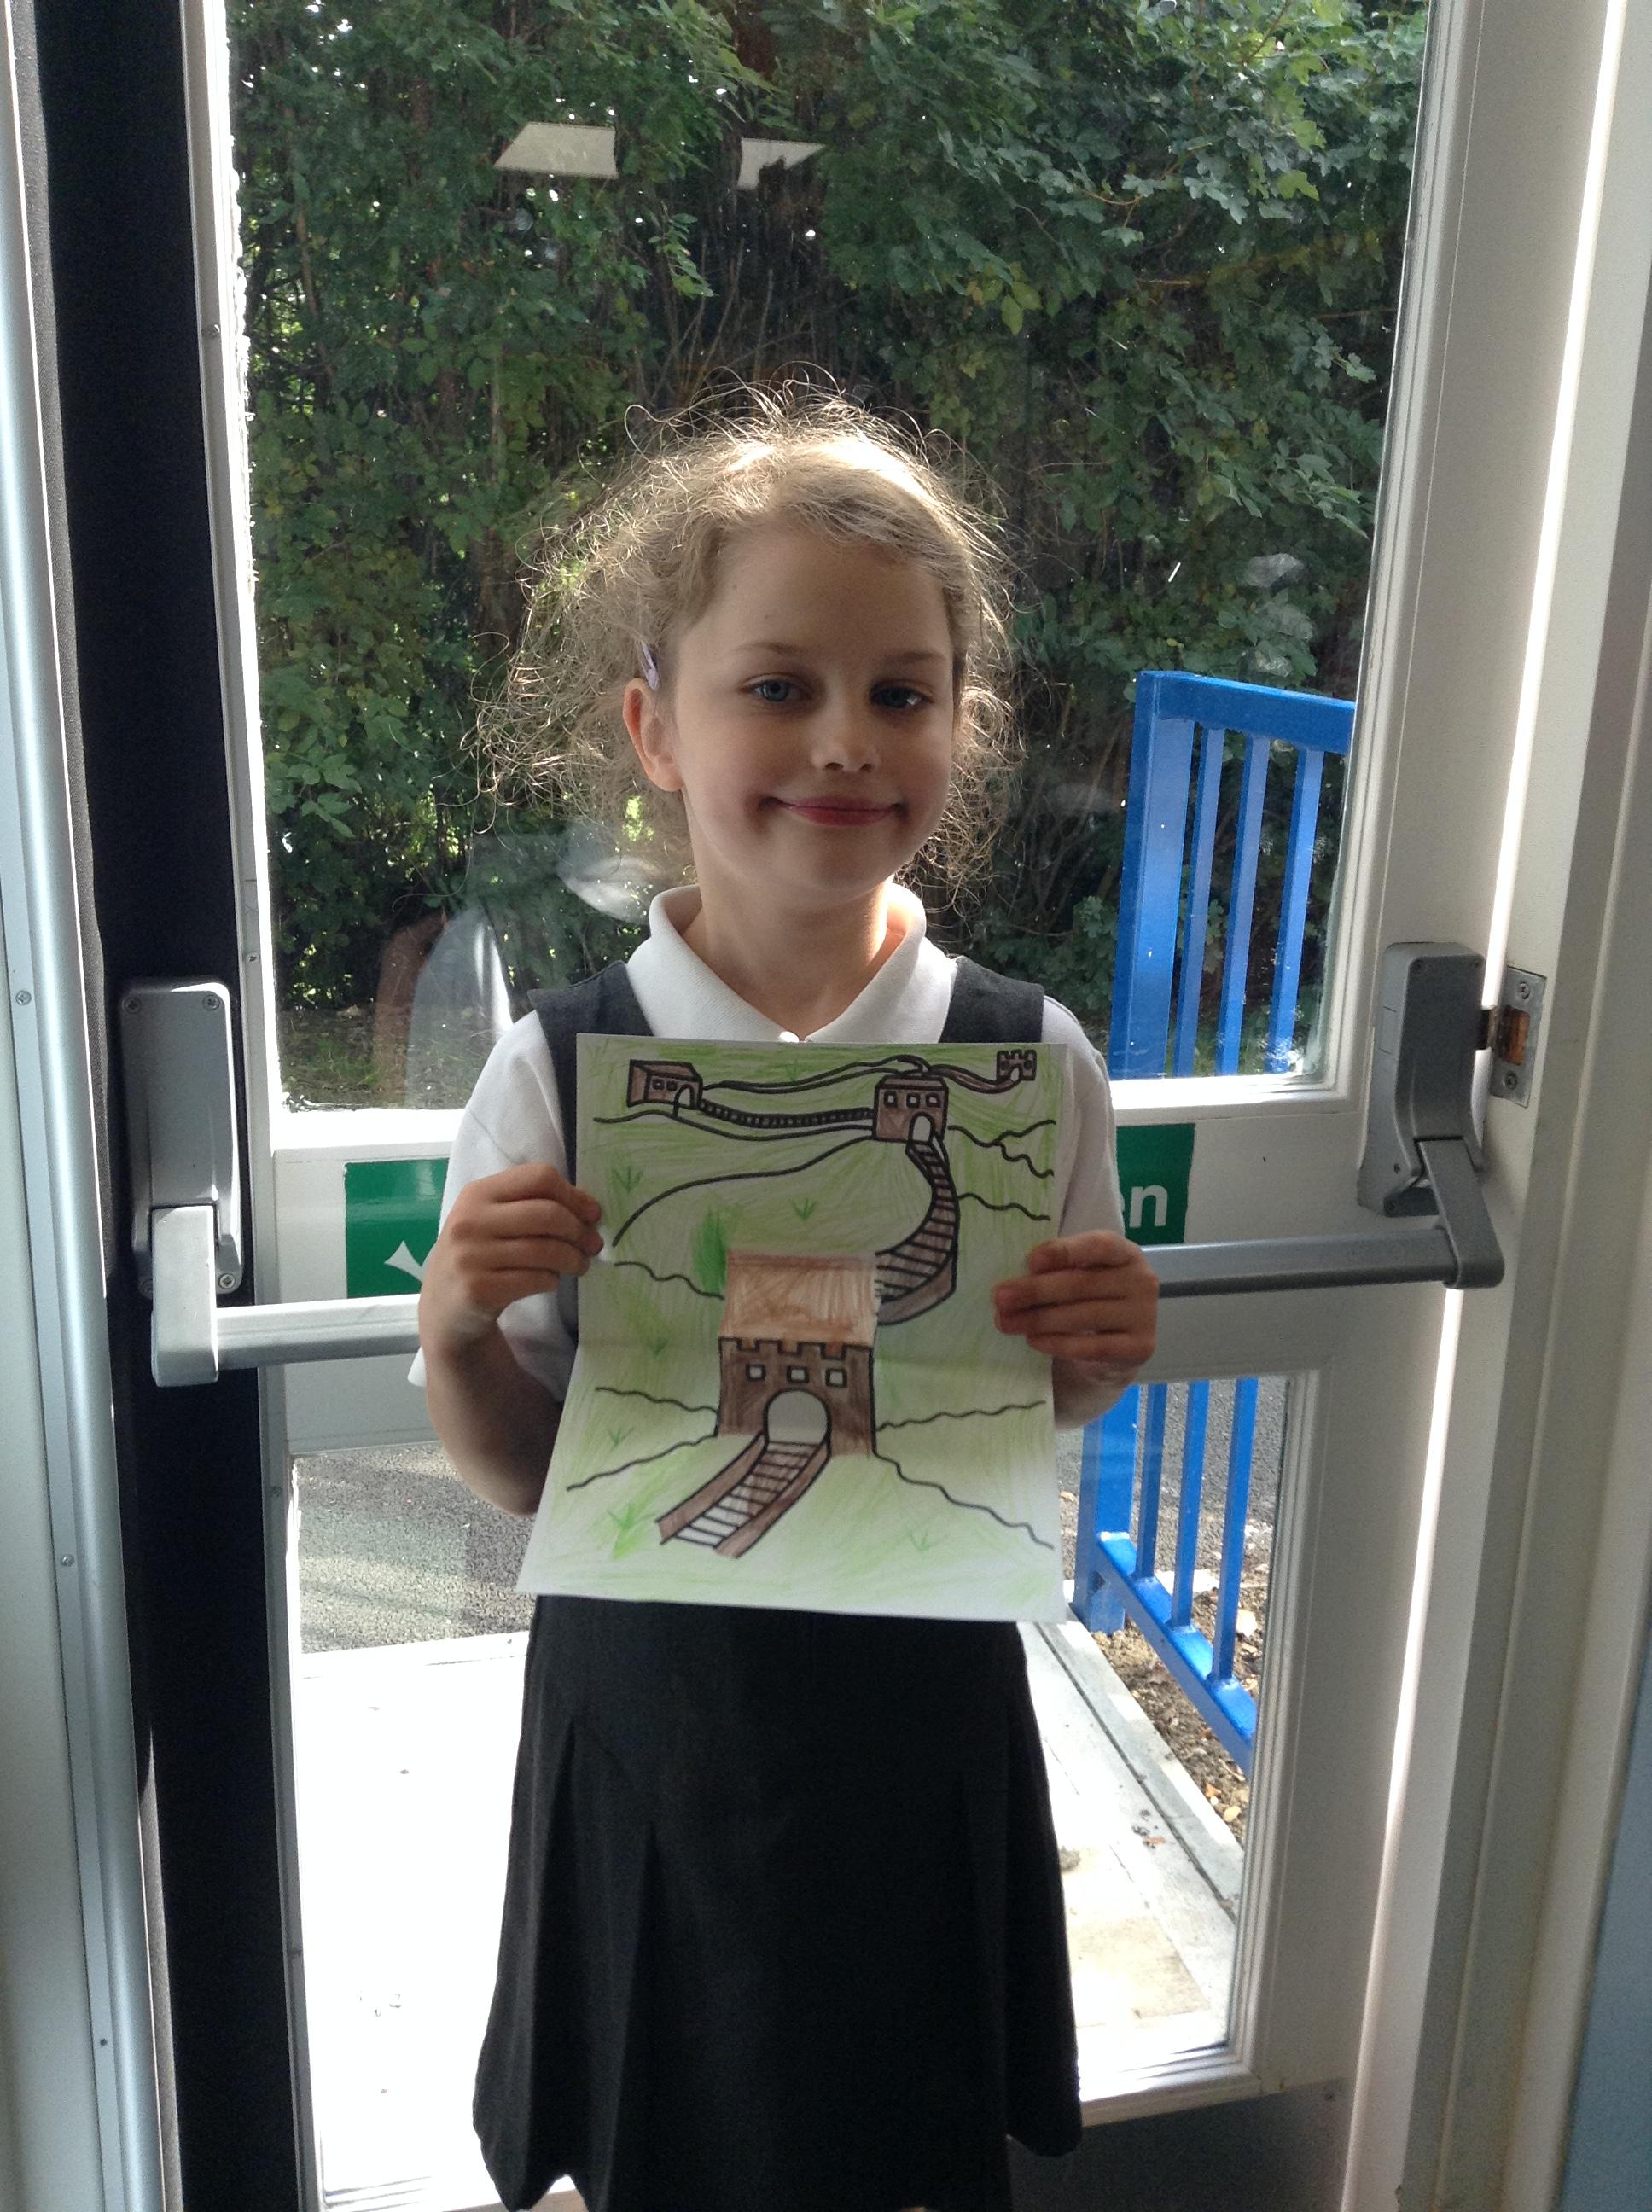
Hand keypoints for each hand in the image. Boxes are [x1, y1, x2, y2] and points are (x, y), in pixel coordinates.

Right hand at [419, 1163, 602, 1357]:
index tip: (592, 1214)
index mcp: (478, 1193)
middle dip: (579, 1231)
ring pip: (545, 1250)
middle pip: (547, 1214)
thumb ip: (531, 1205)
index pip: (538, 1177)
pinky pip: (535, 1280)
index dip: (573, 1195)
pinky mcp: (478, 1289)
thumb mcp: (492, 1219)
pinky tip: (550, 1281)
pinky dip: (552, 1280)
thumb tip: (589, 1210)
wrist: (443, 1305)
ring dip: (572, 1259)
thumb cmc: (479, 1253)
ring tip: (579, 1265)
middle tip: (593, 1245)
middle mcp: (470, 1220)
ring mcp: (471, 1256)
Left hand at [991, 1231, 1158, 1382]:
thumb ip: (1057, 1270)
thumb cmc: (1090, 1297)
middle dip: (1035, 1291)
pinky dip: (1059, 1344)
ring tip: (1007, 1323)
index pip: (1098, 1245)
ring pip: (1084, 1316)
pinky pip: (1093, 1346)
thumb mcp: (1080, 1275)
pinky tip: (1033, 1341)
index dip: (1064, 1252)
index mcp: (1125, 1252)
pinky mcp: (1140, 1347)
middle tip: (999, 1299)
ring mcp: (1144, 1315)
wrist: (1117, 1342)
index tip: (1029, 1261)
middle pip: (1083, 1284)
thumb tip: (1012, 1283)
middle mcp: (1141, 1280)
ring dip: (1039, 1320)